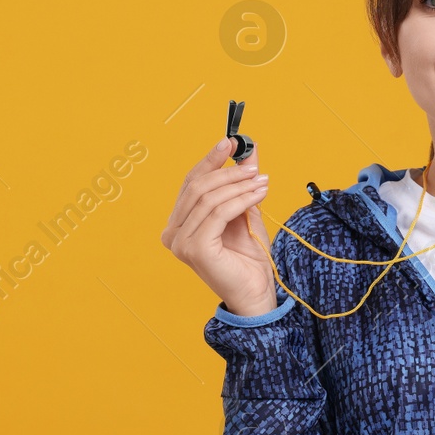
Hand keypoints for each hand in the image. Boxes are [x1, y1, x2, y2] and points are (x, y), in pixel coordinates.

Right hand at [160, 137, 275, 315]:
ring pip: (209, 198)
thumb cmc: (248, 257)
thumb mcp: (245, 210)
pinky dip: (241, 198)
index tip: (230, 142)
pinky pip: (219, 213)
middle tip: (254, 167)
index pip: (190, 184)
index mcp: (178, 224)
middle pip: (197, 188)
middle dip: (228, 172)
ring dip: (239, 185)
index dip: (210, 160)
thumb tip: (248, 150)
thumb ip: (242, 182)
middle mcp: (172, 233)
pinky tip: (258, 194)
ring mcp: (180, 243)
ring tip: (262, 181)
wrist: (256, 292)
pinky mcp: (194, 249)